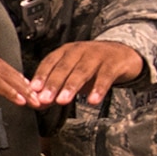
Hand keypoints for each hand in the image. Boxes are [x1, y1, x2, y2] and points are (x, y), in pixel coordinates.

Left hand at [29, 41, 143, 107]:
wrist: (123, 54)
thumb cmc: (92, 66)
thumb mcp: (72, 75)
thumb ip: (55, 89)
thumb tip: (37, 104)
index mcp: (65, 52)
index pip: (50, 62)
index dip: (41, 75)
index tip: (32, 90)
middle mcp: (79, 51)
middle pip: (64, 67)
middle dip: (53, 84)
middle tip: (44, 99)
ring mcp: (97, 55)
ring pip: (82, 71)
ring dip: (71, 86)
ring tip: (63, 101)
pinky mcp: (114, 62)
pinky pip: (105, 76)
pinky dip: (98, 89)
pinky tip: (92, 101)